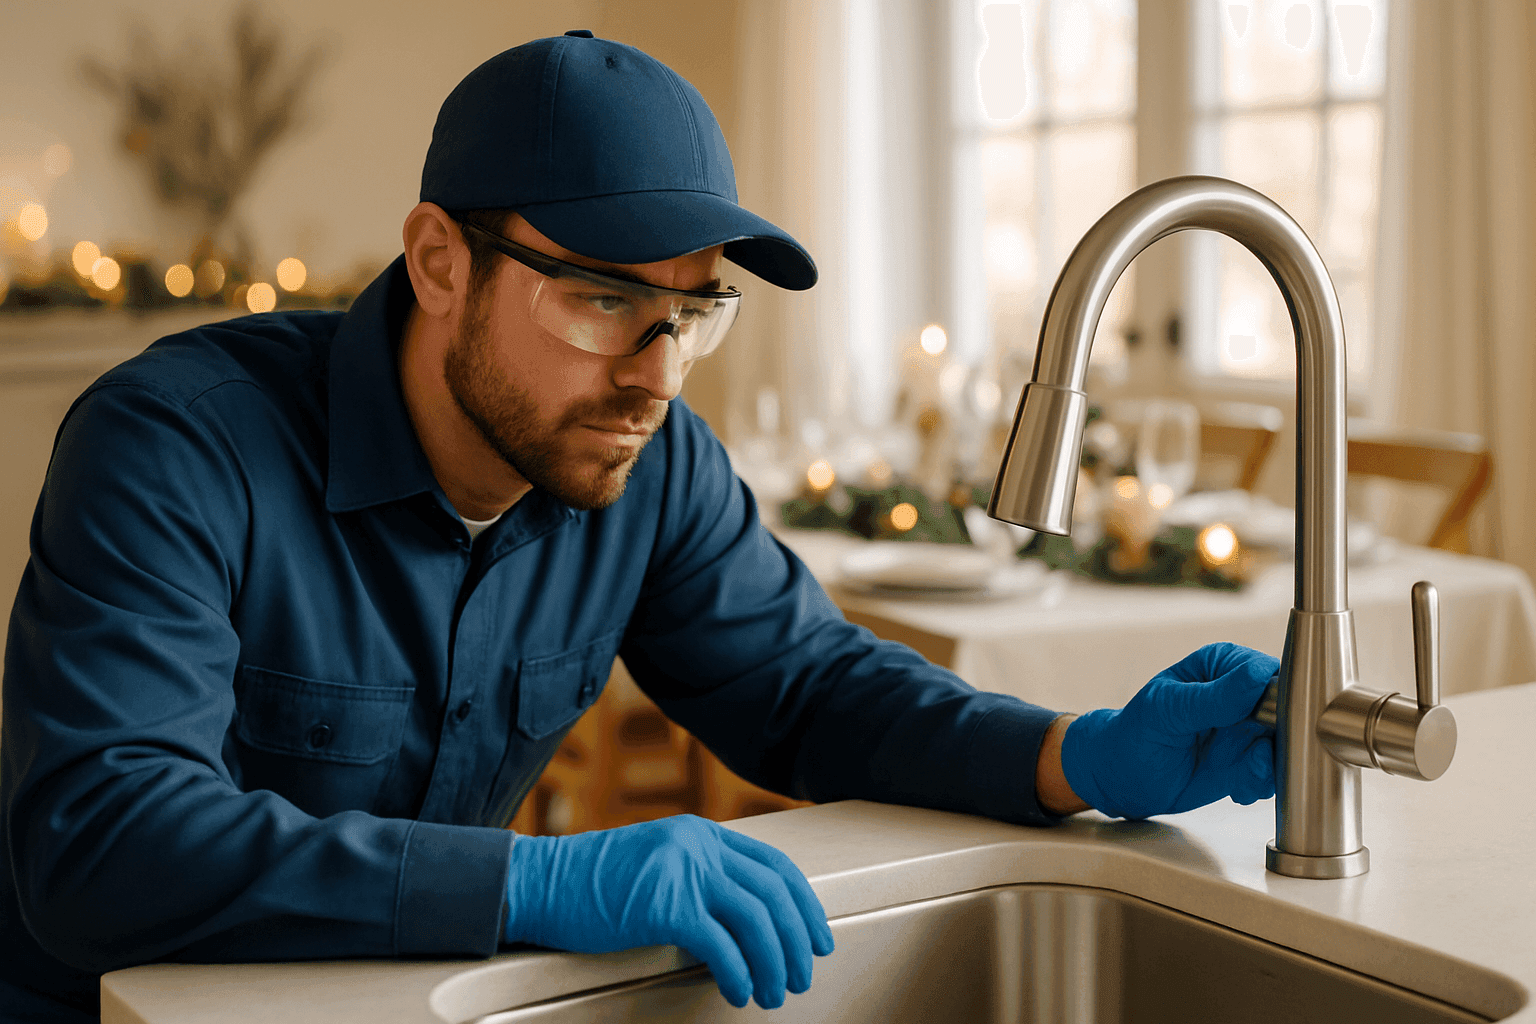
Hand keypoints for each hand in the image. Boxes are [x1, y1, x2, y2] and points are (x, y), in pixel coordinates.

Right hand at [503, 814, 834, 1008]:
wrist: (542, 883)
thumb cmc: (594, 883)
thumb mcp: (658, 862)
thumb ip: (699, 874)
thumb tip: (745, 919)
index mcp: (703, 834)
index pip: (775, 866)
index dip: (804, 906)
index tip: (816, 939)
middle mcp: (700, 846)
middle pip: (774, 894)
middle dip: (796, 941)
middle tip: (801, 977)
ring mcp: (683, 872)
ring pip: (756, 920)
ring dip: (773, 964)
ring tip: (773, 994)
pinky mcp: (665, 905)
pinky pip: (721, 945)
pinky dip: (738, 973)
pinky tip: (738, 992)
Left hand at [1060, 642, 1278, 819]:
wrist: (1122, 775)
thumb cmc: (1135, 731)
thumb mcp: (1169, 710)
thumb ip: (1215, 696)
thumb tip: (1258, 674)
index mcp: (1222, 666)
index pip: (1270, 672)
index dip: (1280, 696)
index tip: (1268, 721)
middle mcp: (1241, 696)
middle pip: (1289, 711)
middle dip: (1282, 740)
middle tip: (1257, 758)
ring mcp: (1247, 730)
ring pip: (1285, 746)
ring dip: (1271, 767)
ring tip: (1242, 778)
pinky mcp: (1247, 762)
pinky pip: (1272, 772)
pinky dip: (1261, 784)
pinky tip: (1237, 790)